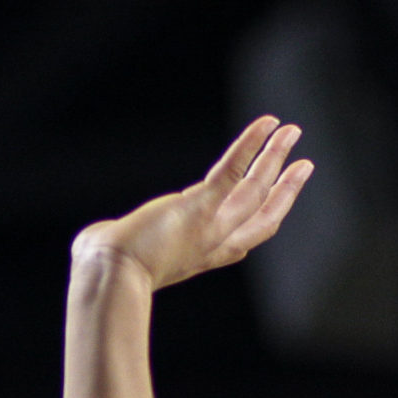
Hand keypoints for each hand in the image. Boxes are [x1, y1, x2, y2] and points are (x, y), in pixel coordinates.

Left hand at [72, 118, 311, 290]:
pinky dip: (252, 144)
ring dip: (276, 158)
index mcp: (202, 256)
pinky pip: (234, 169)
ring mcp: (212, 225)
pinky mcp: (201, 205)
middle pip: (264, 214)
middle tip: (305, 165)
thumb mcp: (122, 259)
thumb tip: (93, 241)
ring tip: (293, 131)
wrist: (109, 273)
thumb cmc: (105, 270)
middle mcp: (215, 243)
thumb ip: (115, 248)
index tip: (279, 197)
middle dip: (286, 189)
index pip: (246, 236)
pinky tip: (267, 124)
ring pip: (256, 188)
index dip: (267, 215)